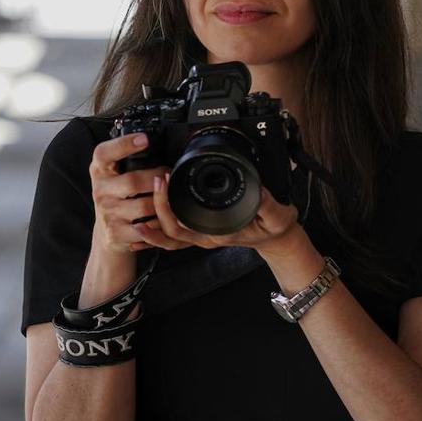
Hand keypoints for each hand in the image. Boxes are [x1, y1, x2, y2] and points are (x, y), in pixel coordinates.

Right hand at [88, 133, 170, 255]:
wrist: (108, 234)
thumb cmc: (117, 198)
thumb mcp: (115, 177)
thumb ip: (127, 161)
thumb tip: (157, 142)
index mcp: (99, 171)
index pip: (104, 154)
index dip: (123, 145)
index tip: (144, 139)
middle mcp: (100, 191)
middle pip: (132, 181)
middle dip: (157, 177)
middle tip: (169, 174)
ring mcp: (107, 213)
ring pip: (144, 205)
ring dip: (162, 201)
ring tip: (172, 197)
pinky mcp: (116, 233)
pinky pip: (146, 227)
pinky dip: (159, 223)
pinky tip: (164, 218)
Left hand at [139, 170, 301, 257]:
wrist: (276, 239)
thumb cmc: (274, 229)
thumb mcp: (278, 216)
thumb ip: (268, 205)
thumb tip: (257, 190)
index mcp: (217, 234)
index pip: (183, 228)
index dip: (168, 210)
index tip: (164, 186)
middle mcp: (205, 236)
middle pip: (169, 231)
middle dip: (156, 208)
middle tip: (156, 182)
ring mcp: (201, 235)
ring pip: (169, 236)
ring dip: (153, 221)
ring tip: (143, 202)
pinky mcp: (202, 229)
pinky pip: (175, 233)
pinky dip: (159, 229)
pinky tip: (147, 221)